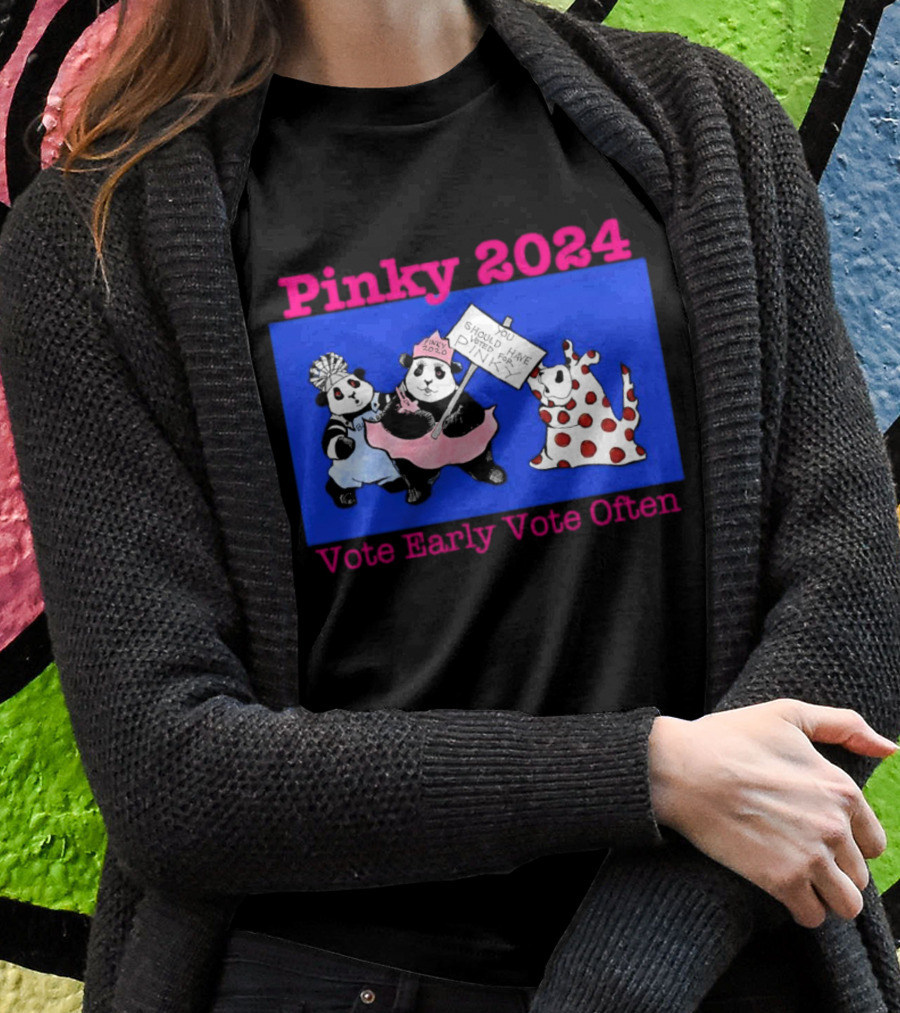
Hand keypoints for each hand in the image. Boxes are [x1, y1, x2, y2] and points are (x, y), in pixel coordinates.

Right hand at [648, 699, 896, 927]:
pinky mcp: (781, 880)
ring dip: (825, 897)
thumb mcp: (787, 715)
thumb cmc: (729, 738)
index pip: (874, 842)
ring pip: (846, 904)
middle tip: (800, 856)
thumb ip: (843, 726)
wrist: (680, 769)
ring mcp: (810, 856)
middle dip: (834, 870)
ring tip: (798, 881)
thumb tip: (889, 748)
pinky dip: (802, 909)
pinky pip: (813, 917)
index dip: (848, 842)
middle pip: (859, 875)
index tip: (819, 837)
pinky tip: (782, 890)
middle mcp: (835, 826)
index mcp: (842, 789)